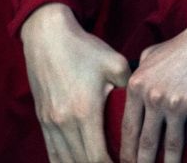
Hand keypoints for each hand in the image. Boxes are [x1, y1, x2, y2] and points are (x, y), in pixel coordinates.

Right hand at [21, 2, 130, 162]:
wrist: (47, 36)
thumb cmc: (84, 48)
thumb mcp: (114, 62)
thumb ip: (130, 87)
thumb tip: (144, 102)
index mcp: (85, 111)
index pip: (98, 158)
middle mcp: (65, 122)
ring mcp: (50, 123)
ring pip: (65, 162)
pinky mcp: (43, 120)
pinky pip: (52, 153)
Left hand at [120, 19, 186, 162]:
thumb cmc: (183, 45)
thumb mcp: (151, 54)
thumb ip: (139, 72)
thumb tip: (132, 86)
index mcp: (139, 85)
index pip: (128, 128)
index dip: (126, 152)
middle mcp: (155, 97)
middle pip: (146, 144)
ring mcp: (177, 104)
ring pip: (171, 148)